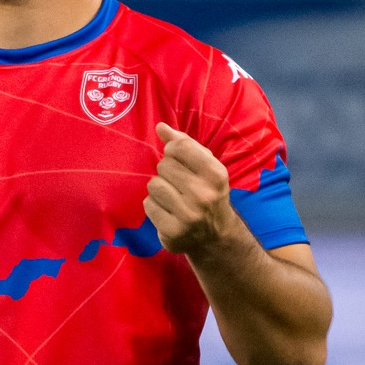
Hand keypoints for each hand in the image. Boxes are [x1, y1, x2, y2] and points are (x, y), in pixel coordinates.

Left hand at [144, 123, 238, 254]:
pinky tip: (167, 211)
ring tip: (172, 197)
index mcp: (216, 174)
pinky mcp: (173, 231)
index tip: (177, 157)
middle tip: (179, 184)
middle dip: (167, 172)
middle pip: (164, 165)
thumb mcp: (205, 166)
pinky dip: (154, 206)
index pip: (180, 146)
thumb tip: (161, 127)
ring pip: (153, 185)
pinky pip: (148, 205)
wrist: (216, 236)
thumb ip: (185, 144)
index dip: (172, 149)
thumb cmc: (208, 193)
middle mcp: (204, 195)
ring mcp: (188, 215)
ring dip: (159, 189)